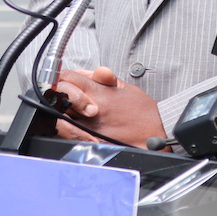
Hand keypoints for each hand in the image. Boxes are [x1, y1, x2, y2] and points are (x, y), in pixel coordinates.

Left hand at [53, 66, 167, 147]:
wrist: (161, 131)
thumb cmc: (145, 112)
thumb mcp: (126, 87)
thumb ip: (105, 79)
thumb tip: (90, 73)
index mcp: (101, 92)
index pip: (69, 78)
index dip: (59, 78)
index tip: (56, 81)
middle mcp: (94, 109)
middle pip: (61, 95)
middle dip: (55, 94)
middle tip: (55, 96)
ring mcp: (92, 127)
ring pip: (61, 115)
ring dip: (57, 111)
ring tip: (58, 110)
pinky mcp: (95, 142)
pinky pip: (70, 136)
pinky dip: (62, 130)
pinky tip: (61, 126)